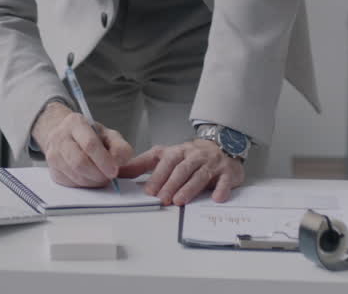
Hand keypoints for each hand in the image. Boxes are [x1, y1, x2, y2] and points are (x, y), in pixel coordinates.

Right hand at [31, 101, 133, 187]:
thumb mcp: (108, 135)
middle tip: (109, 177)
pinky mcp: (53, 171)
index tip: (114, 170)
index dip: (104, 160)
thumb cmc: (90, 136)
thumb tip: (124, 162)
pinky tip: (90, 177)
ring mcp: (53, 155)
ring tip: (101, 176)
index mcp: (76, 123)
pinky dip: (85, 185)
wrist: (65, 136)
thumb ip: (120, 147)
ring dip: (93, 181)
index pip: (90, 144)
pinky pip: (71, 184)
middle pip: (79, 162)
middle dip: (98, 174)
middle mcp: (60, 138)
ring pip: (76, 176)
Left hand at [118, 139, 244, 205]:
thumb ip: (142, 165)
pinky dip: (221, 188)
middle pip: (182, 169)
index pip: (166, 163)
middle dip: (171, 184)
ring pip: (200, 175)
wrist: (221, 146)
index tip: (149, 191)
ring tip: (180, 201)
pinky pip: (225, 180)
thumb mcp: (164, 156)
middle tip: (163, 199)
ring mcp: (212, 163)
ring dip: (190, 188)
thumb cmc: (188, 156)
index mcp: (178, 152)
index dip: (157, 177)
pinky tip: (216, 198)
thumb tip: (119, 172)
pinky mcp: (228, 171)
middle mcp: (195, 156)